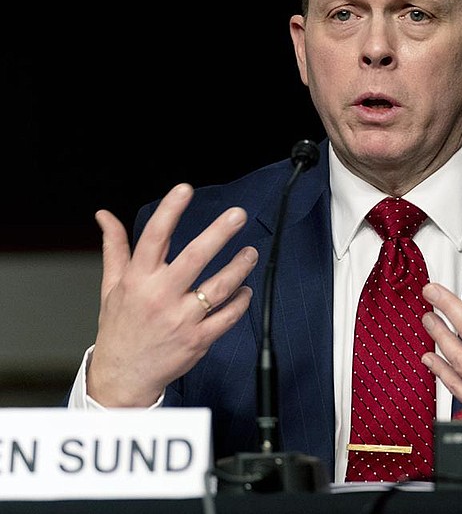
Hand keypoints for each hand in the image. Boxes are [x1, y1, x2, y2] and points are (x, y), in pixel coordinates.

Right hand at [87, 183, 257, 406]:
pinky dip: (241, 301)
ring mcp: (181, 319)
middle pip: (194, 258)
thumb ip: (115, 248)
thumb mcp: (111, 286)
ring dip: (239, 267)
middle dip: (218, 233)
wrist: (122, 376)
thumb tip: (105, 216)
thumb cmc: (120, 328)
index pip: (154, 237)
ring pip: (219, 287)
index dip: (170, 211)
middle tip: (238, 215)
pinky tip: (245, 289)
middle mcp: (160, 297)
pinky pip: (227, 316)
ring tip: (250, 252)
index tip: (184, 190)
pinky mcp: (198, 340)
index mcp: (138, 280)